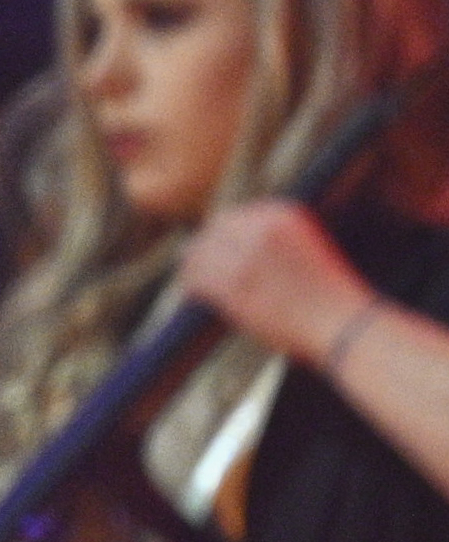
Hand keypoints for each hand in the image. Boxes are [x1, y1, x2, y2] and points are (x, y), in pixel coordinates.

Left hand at [179, 199, 377, 368]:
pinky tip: (195, 294)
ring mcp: (245, 256)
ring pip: (200, 252)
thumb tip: (235, 244)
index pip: (236, 215)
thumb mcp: (311, 249)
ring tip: (195, 277)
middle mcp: (261, 228)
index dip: (225, 234)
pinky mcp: (234, 284)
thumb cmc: (335, 297)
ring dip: (196, 265)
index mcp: (284, 213)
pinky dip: (193, 285)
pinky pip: (197, 278)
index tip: (221, 248)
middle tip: (201, 263)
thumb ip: (274, 240)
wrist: (348, 328)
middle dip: (209, 247)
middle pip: (214, 230)